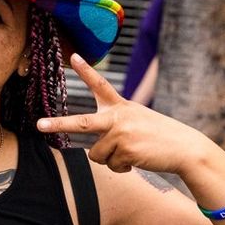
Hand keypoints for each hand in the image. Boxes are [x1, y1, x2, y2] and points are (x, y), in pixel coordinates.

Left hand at [37, 53, 208, 175]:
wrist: (185, 148)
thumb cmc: (158, 137)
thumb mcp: (136, 123)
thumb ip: (114, 129)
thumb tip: (94, 152)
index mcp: (121, 106)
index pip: (101, 85)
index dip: (85, 71)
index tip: (72, 57)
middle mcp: (118, 117)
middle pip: (81, 122)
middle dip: (58, 124)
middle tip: (39, 125)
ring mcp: (121, 133)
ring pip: (96, 155)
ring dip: (112, 160)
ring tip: (132, 152)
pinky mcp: (126, 149)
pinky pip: (111, 165)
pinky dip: (122, 168)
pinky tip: (138, 159)